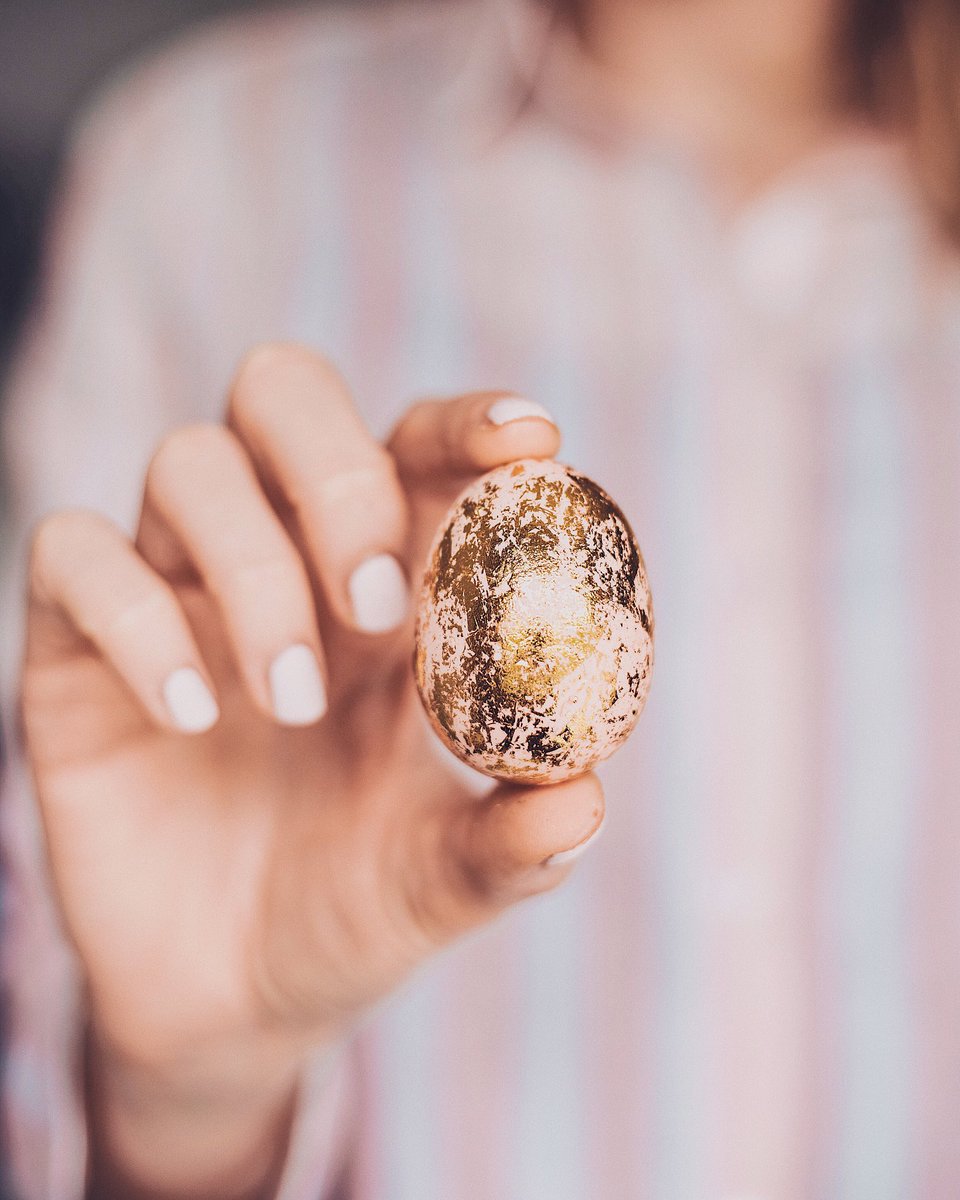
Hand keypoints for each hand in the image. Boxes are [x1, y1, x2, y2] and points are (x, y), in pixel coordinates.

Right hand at [21, 345, 604, 1197]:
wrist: (228, 999)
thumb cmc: (354, 908)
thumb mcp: (439, 880)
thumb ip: (509, 842)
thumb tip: (581, 797)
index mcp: (387, 585)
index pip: (418, 448)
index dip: (469, 424)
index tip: (530, 442)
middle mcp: (281, 556)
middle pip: (286, 393)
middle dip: (338, 476)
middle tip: (373, 606)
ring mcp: (174, 587)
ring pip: (188, 463)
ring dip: (252, 570)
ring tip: (291, 702)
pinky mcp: (75, 643)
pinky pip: (74, 555)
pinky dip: (137, 618)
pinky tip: (191, 716)